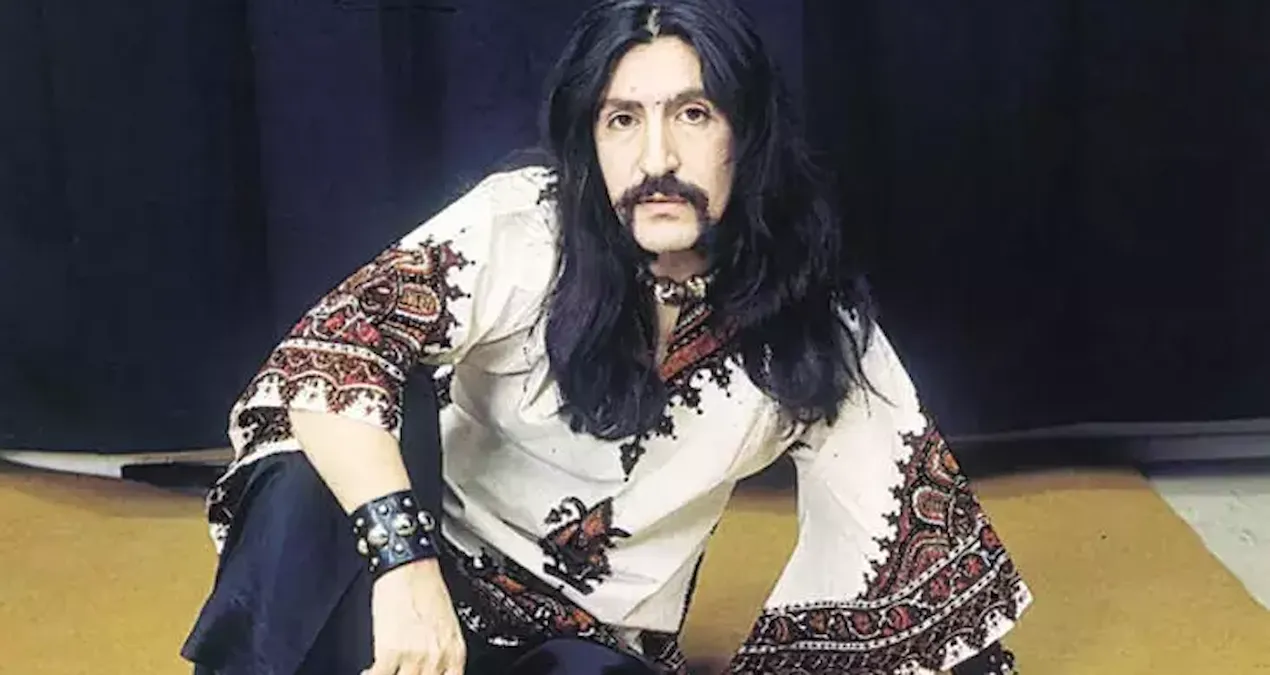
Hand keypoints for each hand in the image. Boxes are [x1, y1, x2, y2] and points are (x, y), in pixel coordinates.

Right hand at [363, 559, 466, 674]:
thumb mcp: (446, 625)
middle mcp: (437, 656)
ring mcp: (415, 655)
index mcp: (455, 651)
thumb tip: (433, 667)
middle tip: (400, 670)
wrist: (409, 565)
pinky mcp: (390, 650)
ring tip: (385, 669)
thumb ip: (441, 651)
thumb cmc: (425, 587)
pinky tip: (369, 670)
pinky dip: (371, 674)